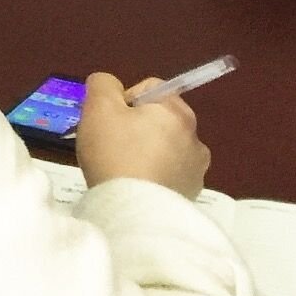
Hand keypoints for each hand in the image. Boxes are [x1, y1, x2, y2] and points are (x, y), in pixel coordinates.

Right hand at [76, 70, 210, 199]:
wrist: (135, 211)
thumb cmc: (116, 153)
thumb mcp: (98, 107)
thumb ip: (103, 84)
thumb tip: (110, 85)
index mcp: (176, 111)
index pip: (149, 88)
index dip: (123, 100)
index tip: (109, 121)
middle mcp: (195, 136)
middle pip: (159, 118)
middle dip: (136, 126)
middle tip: (112, 143)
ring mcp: (197, 168)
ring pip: (166, 146)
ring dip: (148, 150)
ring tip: (125, 167)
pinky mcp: (193, 192)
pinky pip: (171, 172)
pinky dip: (156, 173)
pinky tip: (137, 184)